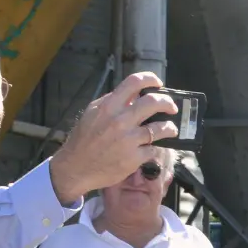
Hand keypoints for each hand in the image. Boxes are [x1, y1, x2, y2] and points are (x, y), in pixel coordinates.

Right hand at [49, 72, 177, 202]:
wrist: (76, 168)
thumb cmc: (83, 140)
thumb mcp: (92, 113)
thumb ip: (111, 101)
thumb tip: (132, 94)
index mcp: (109, 106)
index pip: (134, 82)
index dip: (150, 79)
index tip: (158, 83)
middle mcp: (120, 120)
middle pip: (154, 102)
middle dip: (167, 103)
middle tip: (171, 107)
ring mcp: (129, 140)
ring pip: (160, 128)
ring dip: (169, 128)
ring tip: (170, 129)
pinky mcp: (134, 158)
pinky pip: (153, 149)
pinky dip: (153, 148)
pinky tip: (151, 149)